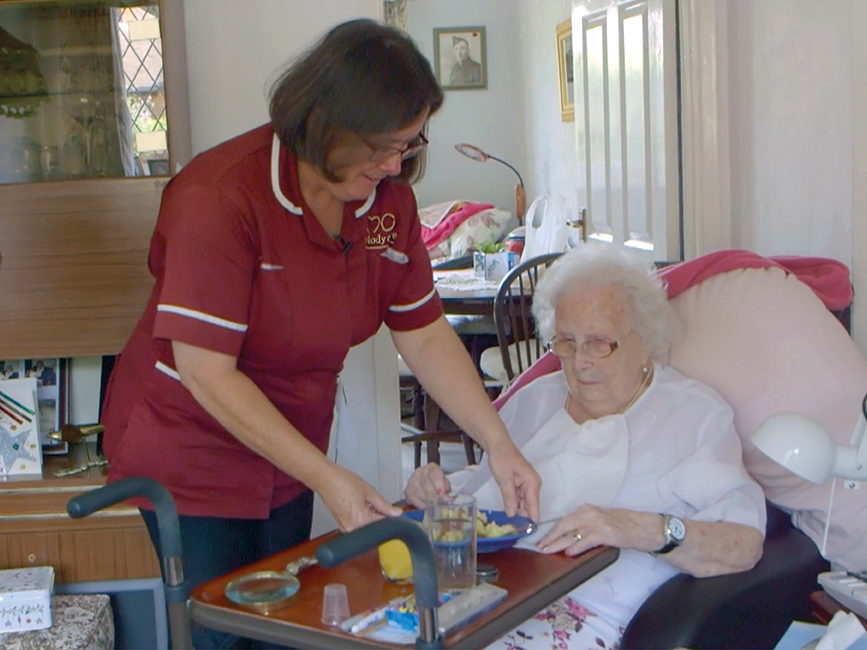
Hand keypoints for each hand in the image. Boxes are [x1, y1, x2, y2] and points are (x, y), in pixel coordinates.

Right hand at [318, 466, 402, 531]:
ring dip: (370, 518)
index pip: (383, 524)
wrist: (325, 479)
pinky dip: (362, 518)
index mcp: (361, 521)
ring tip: (365, 502)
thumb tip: (396, 513)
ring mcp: (346, 529)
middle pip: (374, 528)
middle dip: (380, 517)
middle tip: (376, 503)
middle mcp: (352, 529)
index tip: (393, 511)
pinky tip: (359, 505)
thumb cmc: (343, 482)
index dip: (390, 517)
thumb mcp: (369, 492)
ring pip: (366, 527)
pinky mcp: (342, 526)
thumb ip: (384, 505)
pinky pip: (357, 525)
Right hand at [404, 463, 450, 508]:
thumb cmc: (438, 486)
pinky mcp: (407, 490)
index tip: (442, 493)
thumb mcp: (445, 486)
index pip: (434, 473)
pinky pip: (413, 498)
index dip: (438, 484)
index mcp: (431, 468)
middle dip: (434, 495)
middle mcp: (420, 472)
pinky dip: (420, 504)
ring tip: (434, 507)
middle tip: (440, 504)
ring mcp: (412, 480)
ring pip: (420, 492)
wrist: (428, 489)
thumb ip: (446, 491)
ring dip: (428, 501)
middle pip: (426, 484)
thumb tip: (447, 500)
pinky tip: (425, 507)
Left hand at [487, 442, 540, 521]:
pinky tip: (508, 509)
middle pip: (529, 505)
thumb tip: (513, 515)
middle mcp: (533, 485)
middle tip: (512, 528)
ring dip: (517, 509)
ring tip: (509, 521)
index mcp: (533, 483)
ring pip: (524, 502)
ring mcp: (527, 484)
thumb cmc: (502, 459)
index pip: (534, 505)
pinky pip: (519, 497)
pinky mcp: (520, 484)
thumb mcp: (504, 480)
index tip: (527, 532)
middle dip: (522, 515)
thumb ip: (509, 498)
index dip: (531, 519)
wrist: (497, 444)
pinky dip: (514, 502)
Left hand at [537, 504, 662, 555]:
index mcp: (586, 510)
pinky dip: (576, 547)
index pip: (564, 520)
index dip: (552, 530)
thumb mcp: (600, 519)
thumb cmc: (622, 525)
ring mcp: (595, 523)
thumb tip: (568, 536)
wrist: (642, 527)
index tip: (543, 538)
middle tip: (539, 546)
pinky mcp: (604, 533)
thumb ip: (585, 524)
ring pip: (571, 534)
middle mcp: (588, 514)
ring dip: (557, 543)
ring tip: (547, 550)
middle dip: (550, 537)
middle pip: (563, 525)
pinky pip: (585, 540)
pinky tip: (568, 552)